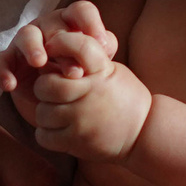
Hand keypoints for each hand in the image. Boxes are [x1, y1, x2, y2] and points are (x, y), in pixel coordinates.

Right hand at [0, 3, 122, 122]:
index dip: (91, 23)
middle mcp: (47, 27)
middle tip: (76, 73)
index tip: (101, 45)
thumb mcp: (93, 64)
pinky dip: (2, 72)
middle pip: (54, 25)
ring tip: (40, 63)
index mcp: (71, 23)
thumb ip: (101, 52)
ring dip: (33, 48)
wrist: (57, 102)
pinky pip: (0, 62)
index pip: (81, 11)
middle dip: (65, 46)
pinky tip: (9, 85)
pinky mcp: (9, 62)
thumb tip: (104, 45)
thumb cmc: (78, 74)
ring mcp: (25, 43)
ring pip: (26, 36)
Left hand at [26, 25, 152, 160]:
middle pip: (45, 85)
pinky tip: (60, 130)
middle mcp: (91, 93)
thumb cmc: (124, 97)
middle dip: (44, 88)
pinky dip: (48, 135)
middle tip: (52, 93)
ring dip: (46, 114)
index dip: (60, 43)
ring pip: (42, 113)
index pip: (79, 46)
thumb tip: (51, 47)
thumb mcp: (111, 71)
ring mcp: (83, 120)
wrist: (143, 133)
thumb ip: (86, 61)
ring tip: (59, 114)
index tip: (51, 47)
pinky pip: (44, 137)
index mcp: (101, 71)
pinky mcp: (77, 142)